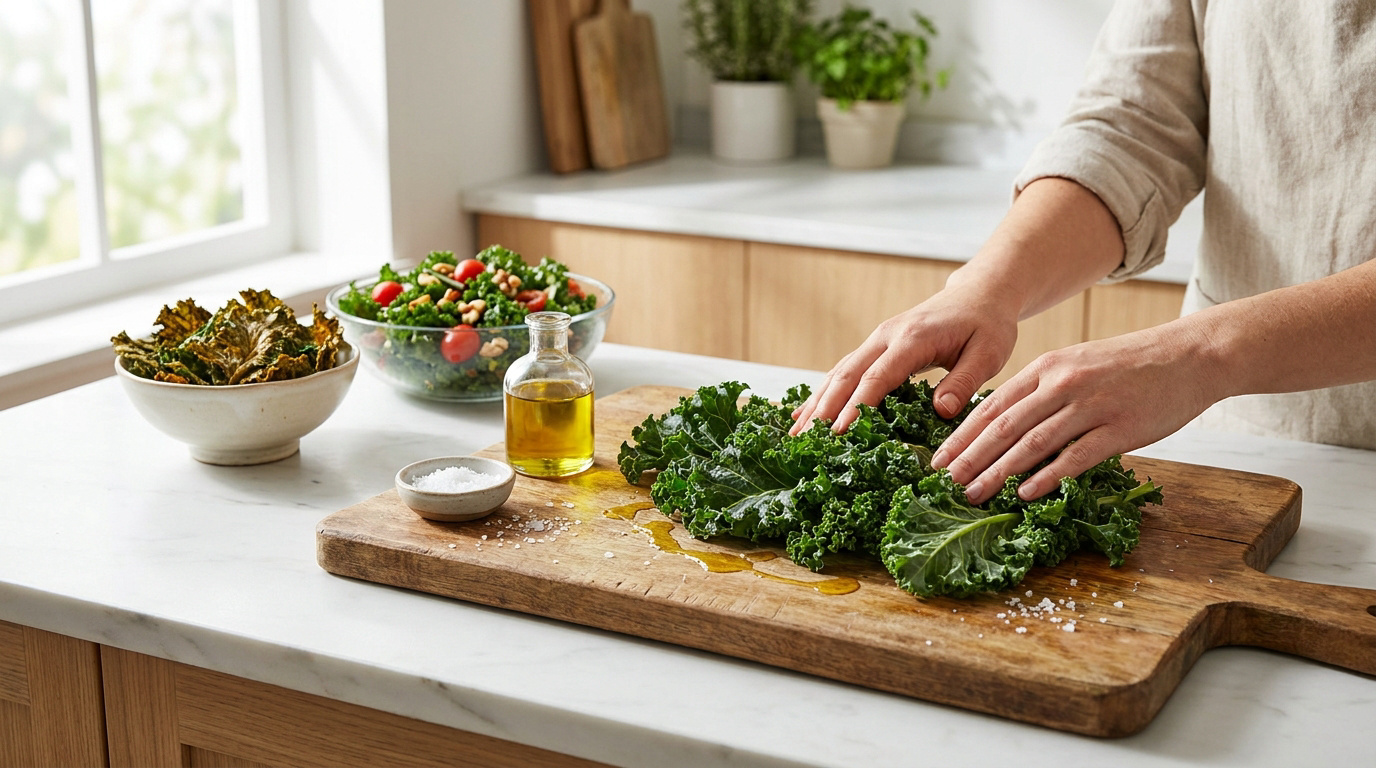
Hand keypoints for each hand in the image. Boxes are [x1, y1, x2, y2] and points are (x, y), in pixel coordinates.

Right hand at [789, 282, 1020, 434]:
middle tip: (805, 442)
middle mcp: (885, 337)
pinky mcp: (875, 348)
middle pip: (845, 375)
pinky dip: (823, 394)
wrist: (978, 295)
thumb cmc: (986, 325)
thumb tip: (941, 411)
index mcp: (911, 339)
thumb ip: (964, 381)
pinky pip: (844, 372)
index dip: (856, 407)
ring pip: (838, 373)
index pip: (877, 377)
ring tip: (795, 435)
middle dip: (823, 410)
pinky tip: (804, 414)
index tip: (838, 433)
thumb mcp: (988, 353)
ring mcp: (876, 340)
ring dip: (816, 404)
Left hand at [930, 321, 1218, 503]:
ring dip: (999, 472)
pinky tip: (1026, 494)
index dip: (962, 435)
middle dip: (970, 457)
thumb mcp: (1076, 365)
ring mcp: (1091, 405)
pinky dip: (1048, 477)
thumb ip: (1041, 393)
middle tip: (944, 483)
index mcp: (1047, 368)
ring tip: (974, 494)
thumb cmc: (1129, 366)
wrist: (1189, 355)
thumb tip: (1003, 430)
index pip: (992, 405)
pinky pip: (1076, 456)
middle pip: (1004, 425)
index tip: (937, 459)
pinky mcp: (1120, 427)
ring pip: (1033, 442)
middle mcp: (1063, 383)